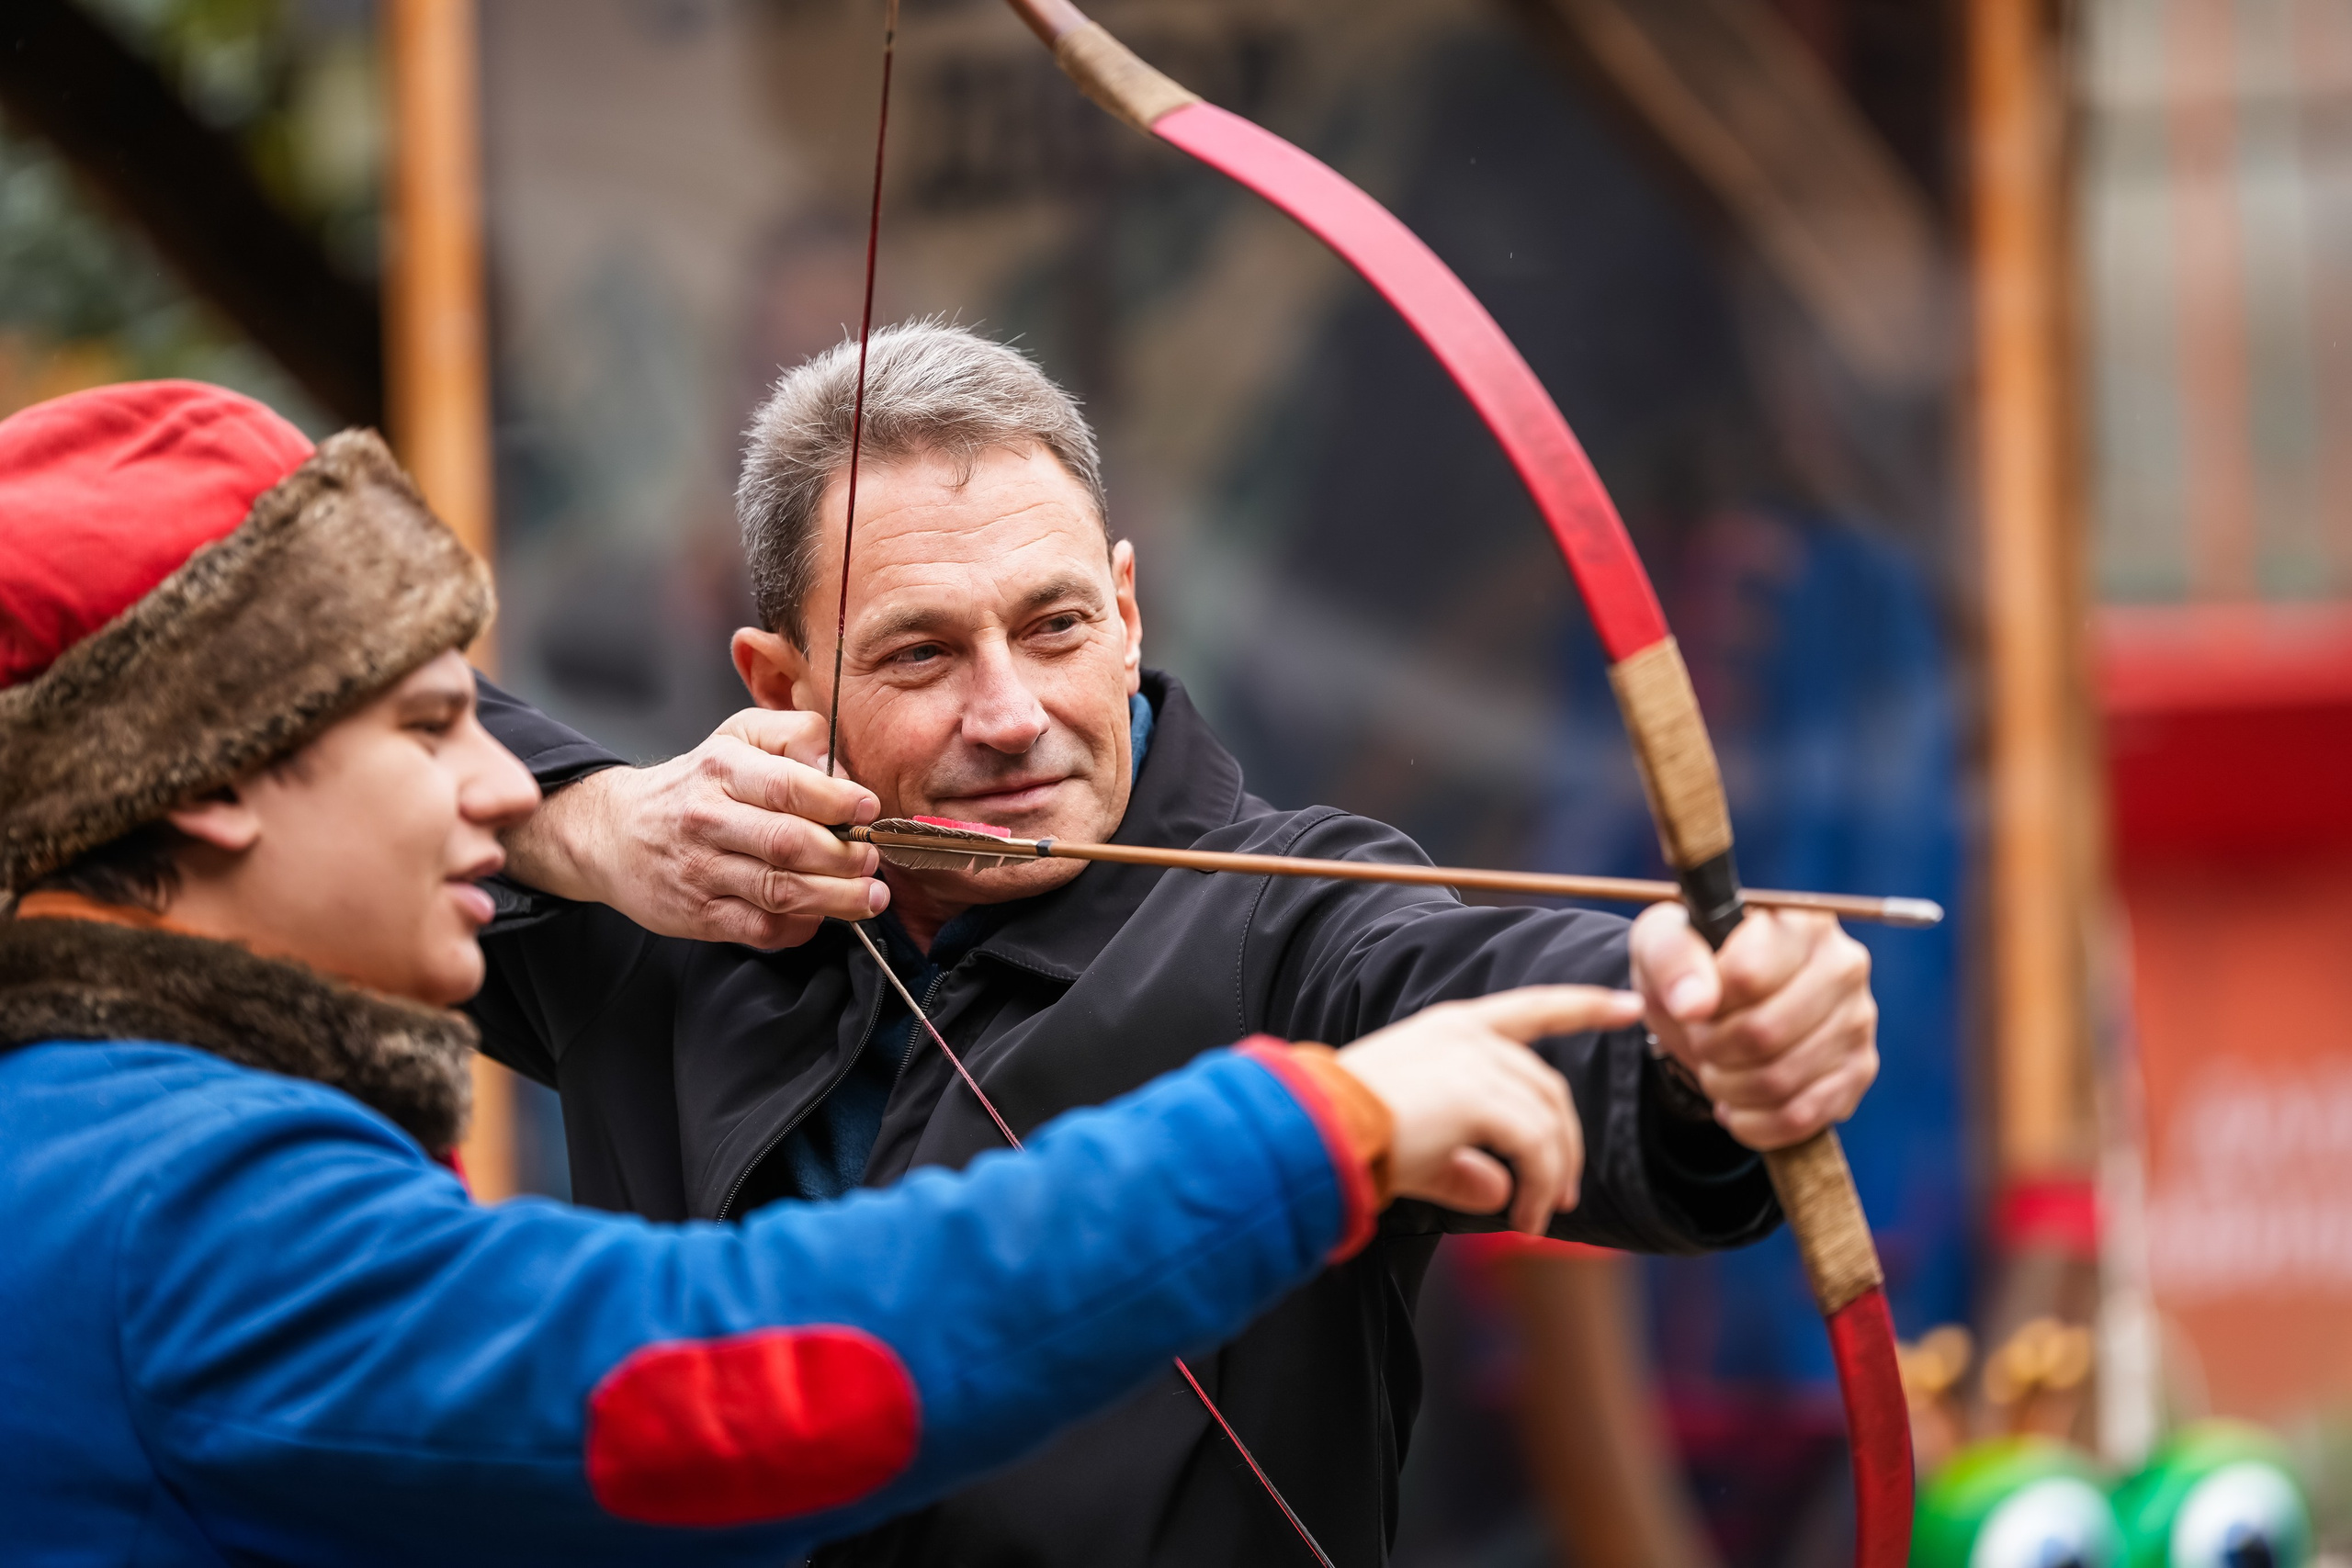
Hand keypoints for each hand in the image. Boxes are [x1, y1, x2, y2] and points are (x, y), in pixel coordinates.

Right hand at [499, 709, 888, 948]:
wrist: (615, 831)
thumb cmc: (695, 784)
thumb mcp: (739, 736)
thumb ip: (796, 738)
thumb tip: (843, 773)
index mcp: (722, 769)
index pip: (789, 786)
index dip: (838, 801)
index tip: (869, 808)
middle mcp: (708, 819)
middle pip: (790, 844)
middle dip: (846, 856)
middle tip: (872, 857)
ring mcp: (702, 871)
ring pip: (781, 892)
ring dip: (837, 899)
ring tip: (870, 895)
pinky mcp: (700, 914)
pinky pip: (761, 928)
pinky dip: (799, 927)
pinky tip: (819, 915)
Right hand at [1336, 985, 1640, 1232]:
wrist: (1316, 1133)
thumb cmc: (1352, 1137)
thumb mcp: (1420, 1147)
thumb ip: (1466, 1165)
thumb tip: (1503, 1193)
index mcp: (1453, 1028)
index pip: (1532, 1008)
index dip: (1584, 1006)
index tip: (1630, 1006)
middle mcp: (1469, 1035)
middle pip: (1549, 1087)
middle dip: (1566, 1145)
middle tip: (1561, 1197)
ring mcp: (1476, 1061)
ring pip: (1548, 1121)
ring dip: (1552, 1176)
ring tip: (1536, 1219)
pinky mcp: (1479, 1097)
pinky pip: (1536, 1148)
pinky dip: (1540, 1187)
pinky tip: (1523, 1220)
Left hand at [1631, 902, 1878, 1149]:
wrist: (1712, 1006)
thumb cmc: (1689, 965)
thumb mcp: (1662, 945)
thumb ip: (1672, 959)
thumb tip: (1694, 1004)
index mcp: (1798, 921)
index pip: (1746, 975)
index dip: (1704, 1004)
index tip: (1692, 1006)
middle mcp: (1843, 965)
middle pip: (1764, 1033)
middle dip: (1712, 1049)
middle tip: (1700, 1042)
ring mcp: (1858, 1021)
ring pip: (1781, 1080)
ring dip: (1727, 1088)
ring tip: (1715, 1070)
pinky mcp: (1859, 1071)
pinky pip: (1802, 1117)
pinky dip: (1754, 1124)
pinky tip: (1734, 1105)